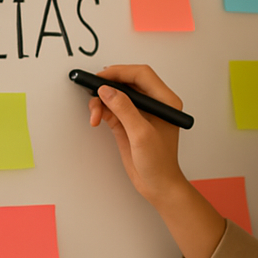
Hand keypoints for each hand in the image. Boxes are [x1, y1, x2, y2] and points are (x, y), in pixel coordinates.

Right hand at [87, 65, 226, 257]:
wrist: (157, 186)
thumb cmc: (160, 164)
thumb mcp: (142, 135)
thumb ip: (125, 110)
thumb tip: (108, 91)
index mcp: (165, 101)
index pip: (142, 75)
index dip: (120, 72)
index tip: (102, 77)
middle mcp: (153, 103)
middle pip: (127, 82)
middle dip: (107, 85)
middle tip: (92, 89)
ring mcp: (139, 112)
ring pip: (116, 95)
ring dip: (101, 101)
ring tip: (94, 114)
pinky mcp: (127, 122)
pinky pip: (111, 108)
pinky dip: (101, 110)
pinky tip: (96, 118)